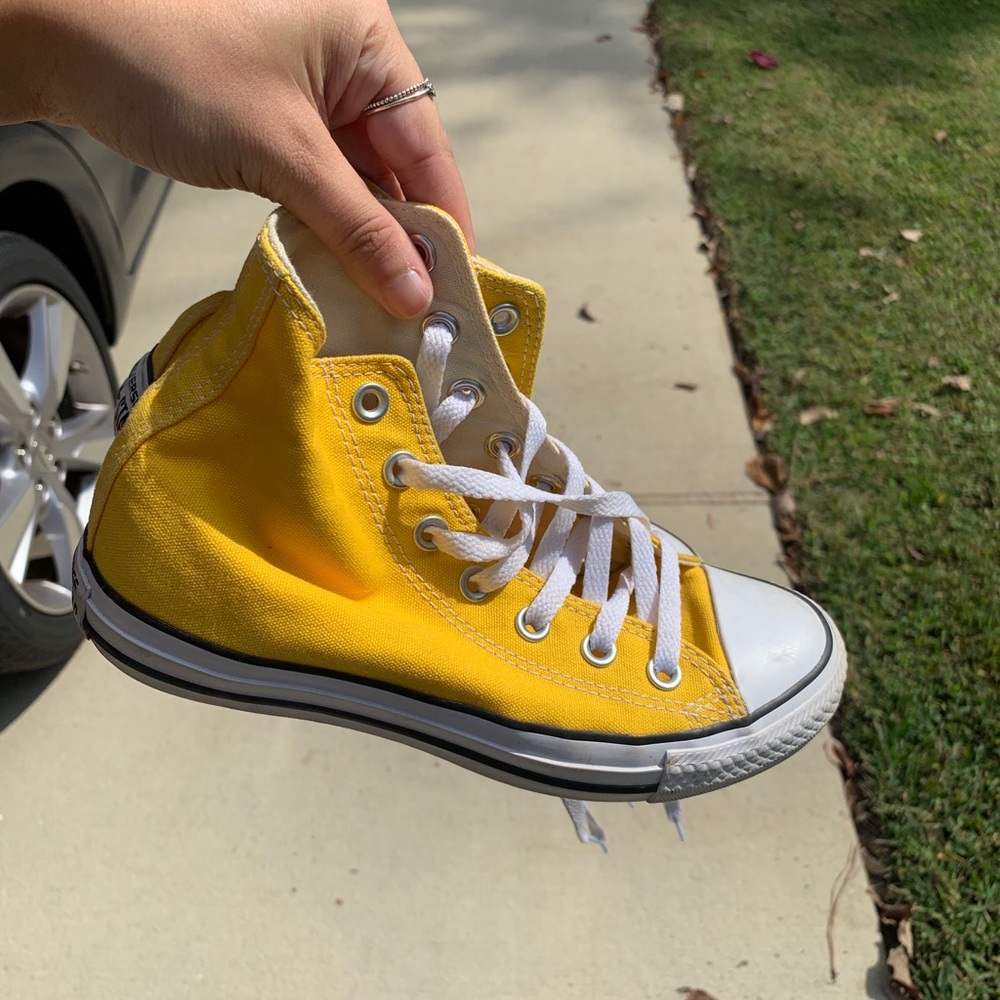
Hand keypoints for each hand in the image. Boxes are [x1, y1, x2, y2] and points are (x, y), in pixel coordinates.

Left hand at [3, 0, 473, 317]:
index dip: (442, 221)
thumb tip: (414, 289)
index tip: (452, 285)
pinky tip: (336, 262)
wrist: (57, 36)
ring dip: (361, 234)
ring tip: (378, 295)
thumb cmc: (167, 61)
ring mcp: (307, 85)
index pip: (428, 145)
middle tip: (414, 305)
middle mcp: (345, 57)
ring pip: (356, 175)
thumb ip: (356, 226)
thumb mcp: (280, 151)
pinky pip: (318, 174)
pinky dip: (325, 218)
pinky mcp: (273, 111)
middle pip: (395, 164)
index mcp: (365, 38)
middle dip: (401, 236)